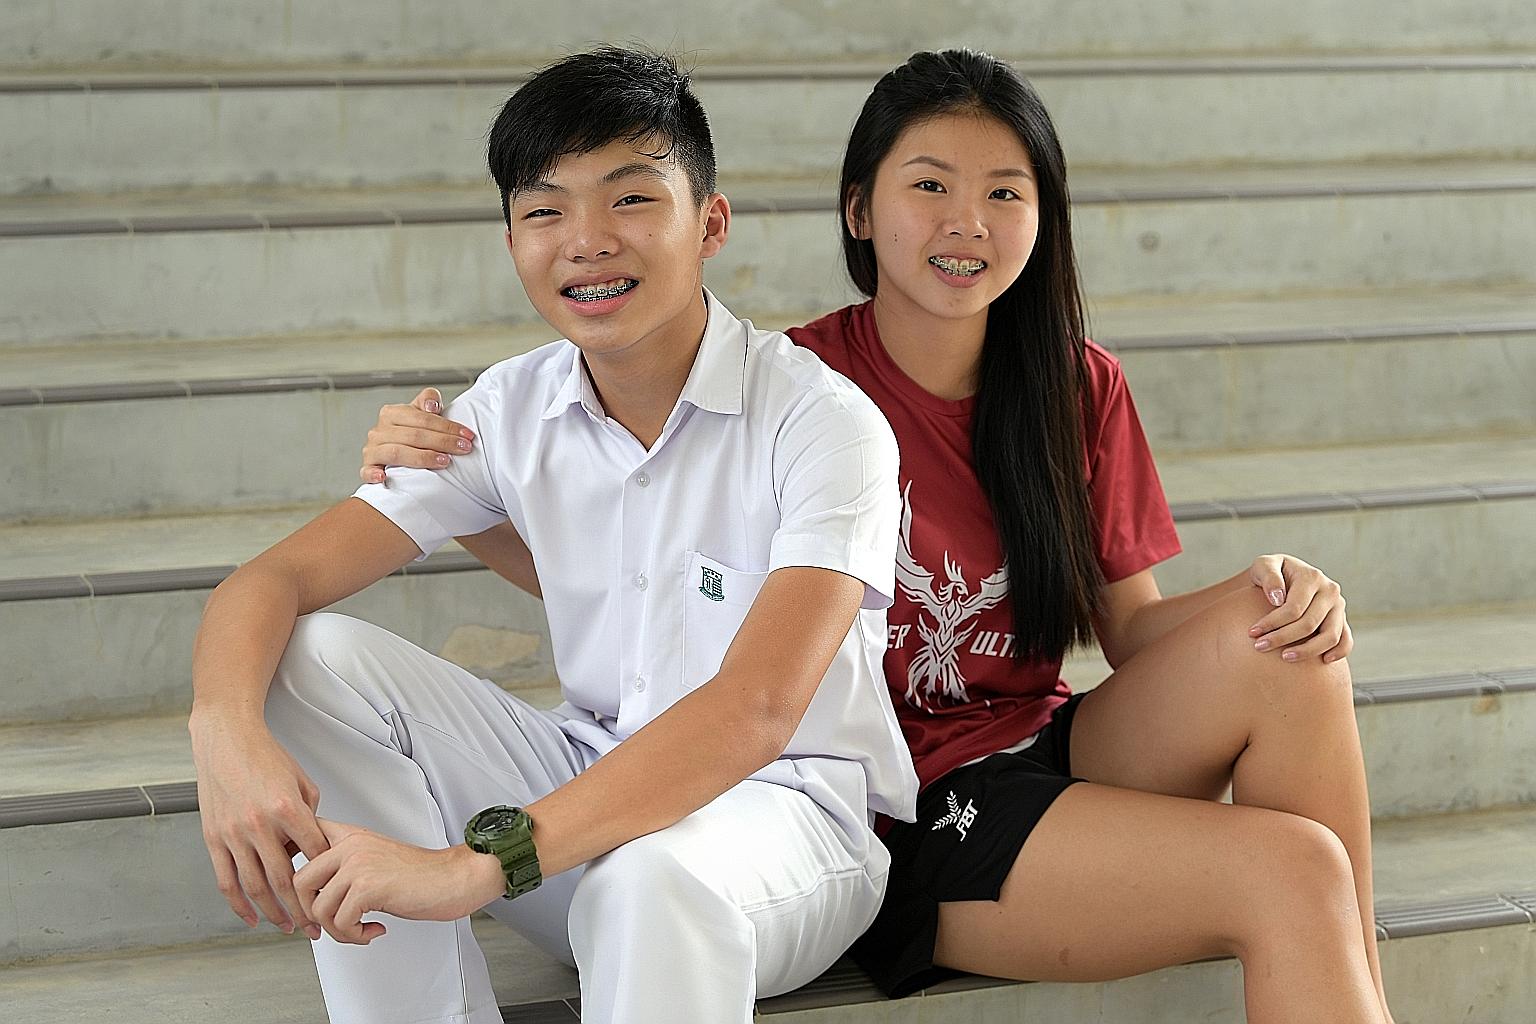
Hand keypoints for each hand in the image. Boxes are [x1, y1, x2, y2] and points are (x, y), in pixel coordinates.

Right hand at [189, 713, 329, 938]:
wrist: (226, 739)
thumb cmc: (267, 757)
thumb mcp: (303, 782)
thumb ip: (311, 817)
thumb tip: (316, 846)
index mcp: (288, 809)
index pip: (314, 854)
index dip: (326, 877)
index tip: (336, 892)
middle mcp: (259, 825)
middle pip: (285, 881)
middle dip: (303, 909)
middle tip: (315, 928)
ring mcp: (233, 834)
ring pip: (254, 887)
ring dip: (273, 913)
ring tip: (287, 928)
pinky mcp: (213, 838)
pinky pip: (225, 880)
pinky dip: (238, 904)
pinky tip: (251, 918)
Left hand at [293, 820, 506, 944]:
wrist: (456, 878)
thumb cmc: (421, 875)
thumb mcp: (376, 858)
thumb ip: (345, 865)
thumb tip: (314, 893)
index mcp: (350, 835)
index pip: (303, 838)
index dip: (291, 863)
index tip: (298, 889)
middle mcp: (351, 845)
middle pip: (298, 881)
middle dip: (308, 913)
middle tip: (323, 927)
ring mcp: (358, 864)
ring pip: (318, 908)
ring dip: (338, 931)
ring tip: (360, 929)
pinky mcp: (368, 886)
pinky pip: (340, 922)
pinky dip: (355, 935)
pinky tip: (373, 929)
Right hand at [360, 387, 475, 483]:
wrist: (399, 450)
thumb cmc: (413, 433)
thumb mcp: (421, 413)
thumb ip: (428, 400)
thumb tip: (432, 405)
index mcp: (392, 413)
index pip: (422, 419)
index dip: (447, 426)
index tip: (467, 436)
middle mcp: (379, 430)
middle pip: (414, 436)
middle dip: (443, 442)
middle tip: (463, 449)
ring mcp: (372, 449)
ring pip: (397, 452)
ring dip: (422, 458)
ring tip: (444, 461)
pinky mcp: (368, 467)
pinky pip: (367, 471)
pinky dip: (373, 474)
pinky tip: (384, 477)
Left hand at [1246, 554, 1352, 663]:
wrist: (1287, 575)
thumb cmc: (1272, 572)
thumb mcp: (1264, 565)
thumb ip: (1268, 576)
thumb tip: (1278, 598)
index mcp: (1312, 577)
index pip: (1293, 607)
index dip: (1272, 623)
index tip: (1252, 633)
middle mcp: (1330, 591)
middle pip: (1309, 624)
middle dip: (1282, 638)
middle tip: (1260, 646)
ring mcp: (1338, 607)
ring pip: (1330, 636)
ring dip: (1307, 651)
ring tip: (1285, 657)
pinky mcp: (1342, 619)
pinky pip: (1346, 640)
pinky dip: (1339, 652)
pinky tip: (1323, 661)